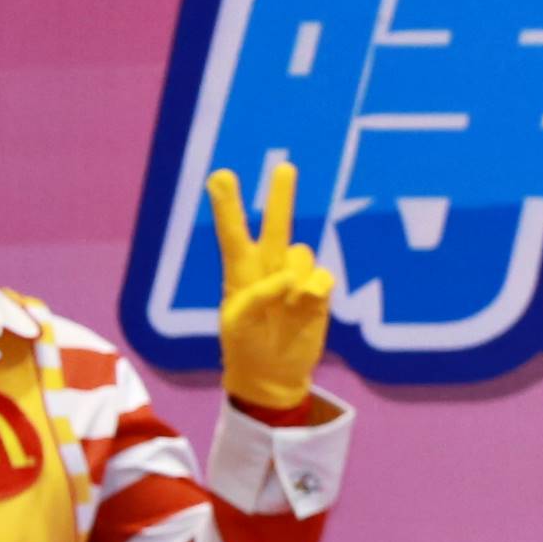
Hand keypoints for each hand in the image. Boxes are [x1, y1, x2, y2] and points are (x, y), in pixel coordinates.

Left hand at [207, 157, 333, 411]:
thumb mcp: (237, 323)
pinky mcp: (317, 293)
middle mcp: (268, 268)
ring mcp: (295, 279)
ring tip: (286, 307)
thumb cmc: (244, 346)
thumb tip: (292, 277)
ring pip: (302, 256)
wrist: (273, 374)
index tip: (220, 175)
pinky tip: (305, 310)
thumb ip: (257, 295)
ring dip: (295, 277)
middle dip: (281, 196)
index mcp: (239, 272)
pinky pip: (322, 278)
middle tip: (286, 167)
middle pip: (277, 226)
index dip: (228, 205)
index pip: (233, 233)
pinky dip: (314, 292)